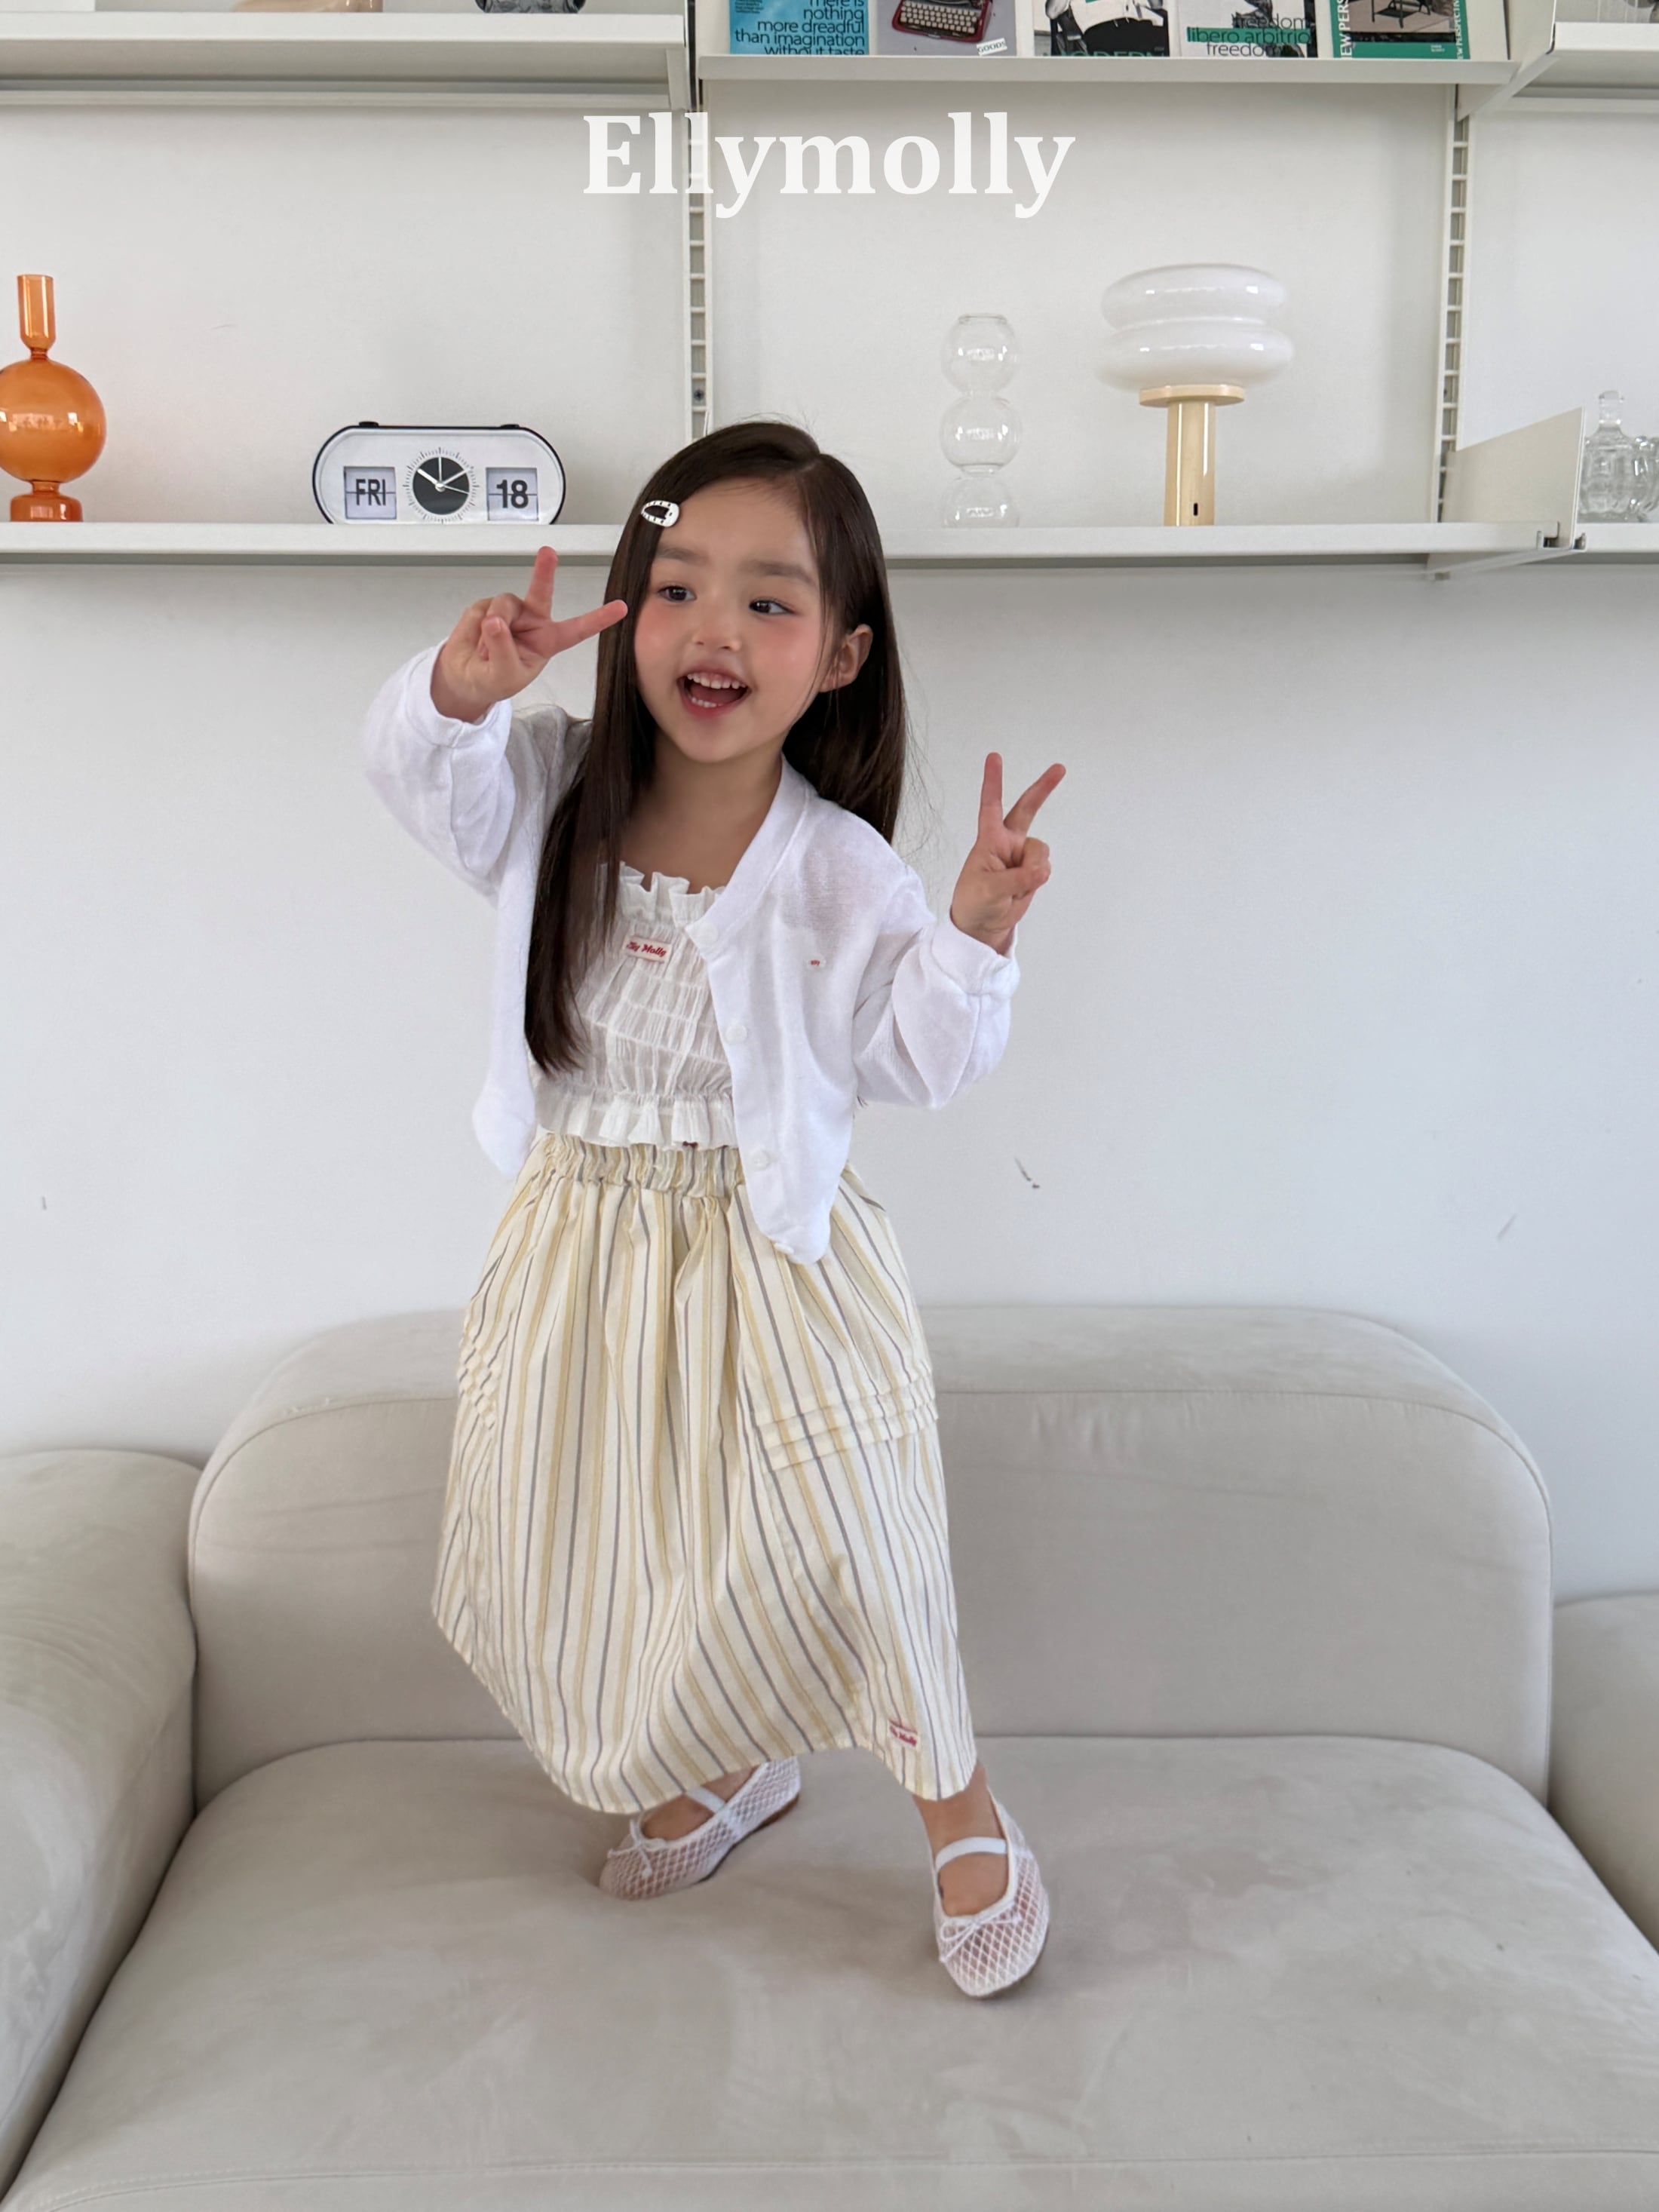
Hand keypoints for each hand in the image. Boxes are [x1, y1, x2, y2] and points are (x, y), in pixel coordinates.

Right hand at [429, 546, 627, 721]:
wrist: (465, 679)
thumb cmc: (493, 681)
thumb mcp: (504, 675)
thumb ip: (502, 649)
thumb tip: (495, 621)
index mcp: (548, 641)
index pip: (578, 629)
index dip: (599, 618)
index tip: (621, 608)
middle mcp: (533, 621)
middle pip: (542, 592)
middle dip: (545, 571)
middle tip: (548, 552)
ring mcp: (510, 611)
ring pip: (506, 603)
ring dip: (493, 626)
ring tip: (485, 649)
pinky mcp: (487, 606)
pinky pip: (483, 608)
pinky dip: (477, 628)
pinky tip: (477, 642)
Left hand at [949, 752, 1064, 957]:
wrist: (982, 927)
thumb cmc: (974, 903)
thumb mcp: (989, 891)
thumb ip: (1017, 879)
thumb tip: (1042, 871)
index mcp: (989, 840)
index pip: (990, 806)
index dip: (993, 782)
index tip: (994, 757)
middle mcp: (1008, 843)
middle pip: (1027, 810)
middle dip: (1043, 789)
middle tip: (1059, 768)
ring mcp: (1022, 857)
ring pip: (1042, 852)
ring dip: (1034, 869)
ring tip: (1015, 888)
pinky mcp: (1033, 871)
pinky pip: (1045, 869)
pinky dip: (1036, 881)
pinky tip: (1022, 892)